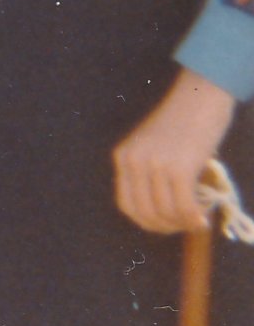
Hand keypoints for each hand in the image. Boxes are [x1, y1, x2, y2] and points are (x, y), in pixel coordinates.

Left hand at [113, 71, 236, 233]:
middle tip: (184, 226)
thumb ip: (149, 173)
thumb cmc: (181, 124)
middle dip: (165, 227)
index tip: (165, 225)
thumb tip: (162, 214)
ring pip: (165, 213)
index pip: (126, 204)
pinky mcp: (179, 168)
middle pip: (144, 213)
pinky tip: (202, 218)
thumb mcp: (152, 147)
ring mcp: (155, 165)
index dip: (146, 222)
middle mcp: (133, 161)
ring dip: (182, 224)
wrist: (200, 98)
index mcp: (122, 156)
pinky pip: (183, 207)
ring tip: (196, 220)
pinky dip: (193, 218)